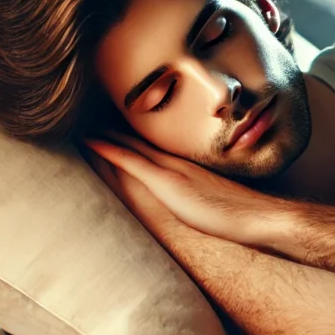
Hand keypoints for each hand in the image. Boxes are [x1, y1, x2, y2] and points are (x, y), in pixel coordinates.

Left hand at [81, 131, 288, 246]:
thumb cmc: (242, 215)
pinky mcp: (167, 182)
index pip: (148, 149)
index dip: (125, 138)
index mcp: (184, 169)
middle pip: (134, 141)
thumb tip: (189, 207)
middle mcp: (174, 163)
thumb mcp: (214, 205)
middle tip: (81, 117)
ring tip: (75, 123)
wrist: (258, 217)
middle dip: (109, 130)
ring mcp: (170, 170)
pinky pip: (131, 161)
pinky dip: (109, 150)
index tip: (104, 128)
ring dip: (102, 135)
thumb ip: (197, 201)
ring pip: (127, 146)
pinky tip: (89, 141)